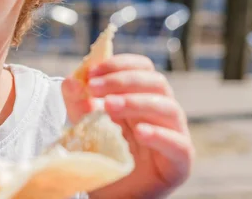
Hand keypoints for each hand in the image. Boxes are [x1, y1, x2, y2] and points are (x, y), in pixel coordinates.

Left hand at [62, 55, 193, 198]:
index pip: (143, 67)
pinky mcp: (180, 161)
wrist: (111, 192)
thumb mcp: (84, 123)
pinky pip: (178, 144)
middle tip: (95, 87)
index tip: (92, 71)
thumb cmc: (104, 153)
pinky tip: (139, 133)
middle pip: (156, 82)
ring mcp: (175, 134)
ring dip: (136, 102)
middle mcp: (163, 110)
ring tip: (109, 106)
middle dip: (123, 80)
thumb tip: (71, 80)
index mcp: (143, 96)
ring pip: (168, 108)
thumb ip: (77, 101)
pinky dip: (159, 135)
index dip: (119, 64)